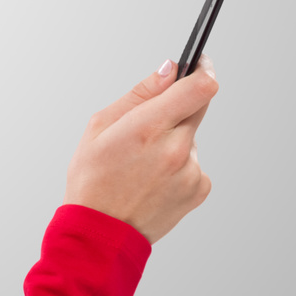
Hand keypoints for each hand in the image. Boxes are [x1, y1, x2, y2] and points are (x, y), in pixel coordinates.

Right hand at [64, 55, 219, 243]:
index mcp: (148, 128)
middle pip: (197, 107)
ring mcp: (191, 171)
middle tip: (153, 120)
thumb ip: (140, 94)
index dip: (203, 69)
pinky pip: (194, 163)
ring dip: (173, 140)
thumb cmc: (92, 178)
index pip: (199, 87)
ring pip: (190, 137)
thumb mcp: (100, 127)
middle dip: (179, 105)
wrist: (100, 232)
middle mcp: (176, 148)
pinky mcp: (199, 189)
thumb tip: (170, 70)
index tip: (200, 63)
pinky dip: (177, 165)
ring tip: (142, 163)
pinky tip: (153, 179)